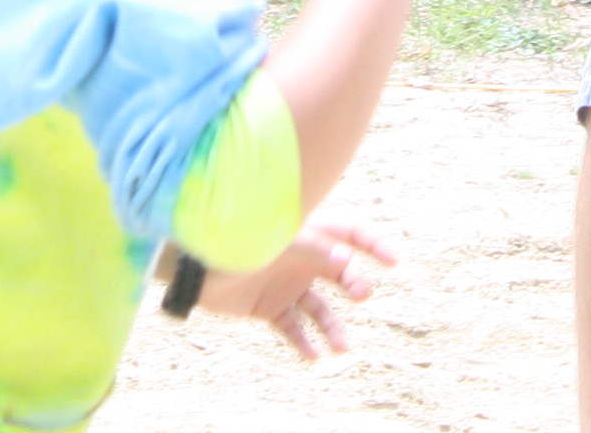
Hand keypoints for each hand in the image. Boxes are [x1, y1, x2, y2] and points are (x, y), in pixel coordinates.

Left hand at [193, 217, 401, 357]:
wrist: (195, 266)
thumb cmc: (238, 242)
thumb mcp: (279, 242)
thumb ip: (312, 250)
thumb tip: (349, 262)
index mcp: (307, 234)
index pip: (349, 234)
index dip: (374, 245)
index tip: (395, 262)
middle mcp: (301, 260)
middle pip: (340, 274)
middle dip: (355, 285)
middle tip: (360, 295)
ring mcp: (286, 285)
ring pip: (320, 308)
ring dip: (333, 328)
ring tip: (341, 349)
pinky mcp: (270, 307)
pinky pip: (294, 327)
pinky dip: (304, 342)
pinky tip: (312, 356)